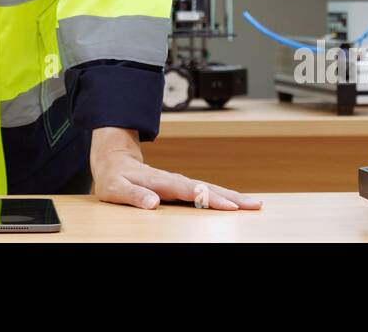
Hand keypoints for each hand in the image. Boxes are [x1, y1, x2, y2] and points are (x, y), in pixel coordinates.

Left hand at [89, 126, 262, 210]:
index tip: (228, 207)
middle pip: (206, 188)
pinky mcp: (182, 186)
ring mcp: (179, 182)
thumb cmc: (114, 177)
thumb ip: (134, 195)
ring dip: (231, 196)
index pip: (189, 191)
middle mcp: (173, 180)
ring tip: (253, 203)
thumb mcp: (114, 189)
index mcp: (160, 181)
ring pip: (209, 188)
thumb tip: (153, 203)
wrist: (115, 160)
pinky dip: (222, 195)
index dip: (209, 199)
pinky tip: (235, 202)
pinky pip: (205, 191)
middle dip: (231, 197)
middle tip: (254, 204)